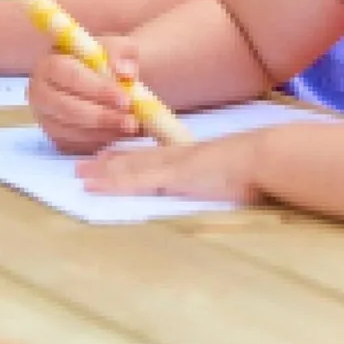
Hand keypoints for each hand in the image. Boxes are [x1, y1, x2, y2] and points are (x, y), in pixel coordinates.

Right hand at [28, 35, 141, 152]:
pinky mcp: (55, 138)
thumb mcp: (116, 49)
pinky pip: (74, 146)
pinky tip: (118, 135)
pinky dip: (97, 144)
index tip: (125, 99)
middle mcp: (40, 91)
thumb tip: (125, 71)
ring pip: (70, 131)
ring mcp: (45, 117)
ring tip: (130, 128)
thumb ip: (120, 54)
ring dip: (103, 132)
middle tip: (131, 120)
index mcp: (49, 63)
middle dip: (101, 116)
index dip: (96, 88)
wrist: (107, 83)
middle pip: (66, 107)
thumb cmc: (107, 63)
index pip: (66, 74)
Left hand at [77, 131, 264, 204]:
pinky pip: (134, 181)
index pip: (149, 157)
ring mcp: (170, 167)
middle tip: (80, 166)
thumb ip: (218, 177)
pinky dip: (111, 183)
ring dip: (101, 173)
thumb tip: (220, 185)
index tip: (105, 158)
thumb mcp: (230, 171)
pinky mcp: (171, 178)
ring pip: (127, 169)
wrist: (265, 157)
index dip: (126, 157)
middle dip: (105, 164)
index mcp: (186, 157)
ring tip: (78, 175)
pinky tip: (93, 186)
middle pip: (132, 160)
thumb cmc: (256, 166)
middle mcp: (173, 158)